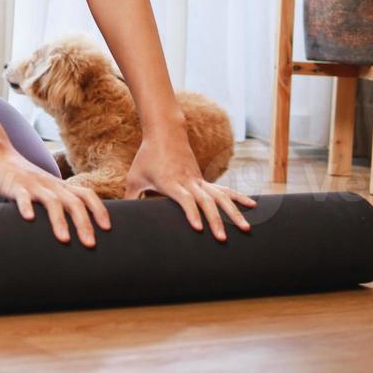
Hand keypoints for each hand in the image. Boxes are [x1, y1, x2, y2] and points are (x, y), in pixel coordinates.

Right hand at [0, 150, 110, 246]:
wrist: (0, 157)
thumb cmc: (26, 179)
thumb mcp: (47, 188)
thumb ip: (60, 203)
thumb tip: (77, 228)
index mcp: (61, 186)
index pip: (87, 195)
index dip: (99, 210)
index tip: (107, 228)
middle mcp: (51, 185)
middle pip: (74, 202)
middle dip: (84, 223)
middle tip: (90, 244)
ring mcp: (34, 185)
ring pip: (52, 201)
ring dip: (59, 221)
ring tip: (64, 239)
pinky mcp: (16, 186)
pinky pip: (22, 197)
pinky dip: (26, 207)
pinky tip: (29, 218)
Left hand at [125, 133, 256, 240]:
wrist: (165, 132)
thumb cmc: (146, 157)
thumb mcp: (134, 177)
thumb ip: (130, 197)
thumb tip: (120, 216)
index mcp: (171, 182)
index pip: (184, 199)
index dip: (191, 213)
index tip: (198, 228)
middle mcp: (189, 181)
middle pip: (205, 202)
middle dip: (215, 221)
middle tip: (222, 239)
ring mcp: (199, 180)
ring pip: (220, 197)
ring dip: (233, 213)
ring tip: (245, 229)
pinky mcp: (204, 179)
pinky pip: (225, 190)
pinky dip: (238, 198)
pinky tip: (253, 207)